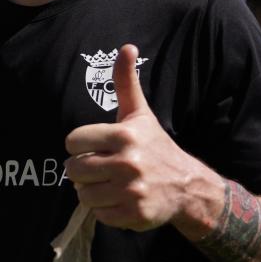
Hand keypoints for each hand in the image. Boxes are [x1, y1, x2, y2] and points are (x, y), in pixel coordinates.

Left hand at [64, 44, 185, 230]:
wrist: (187, 185)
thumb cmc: (155, 145)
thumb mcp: (140, 113)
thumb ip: (126, 82)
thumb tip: (126, 46)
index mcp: (124, 135)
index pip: (73, 141)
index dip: (80, 145)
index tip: (94, 147)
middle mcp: (128, 163)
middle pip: (73, 170)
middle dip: (82, 170)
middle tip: (100, 168)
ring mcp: (131, 191)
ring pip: (83, 194)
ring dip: (91, 191)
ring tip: (108, 184)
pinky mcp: (134, 214)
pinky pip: (99, 214)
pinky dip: (105, 210)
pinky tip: (120, 199)